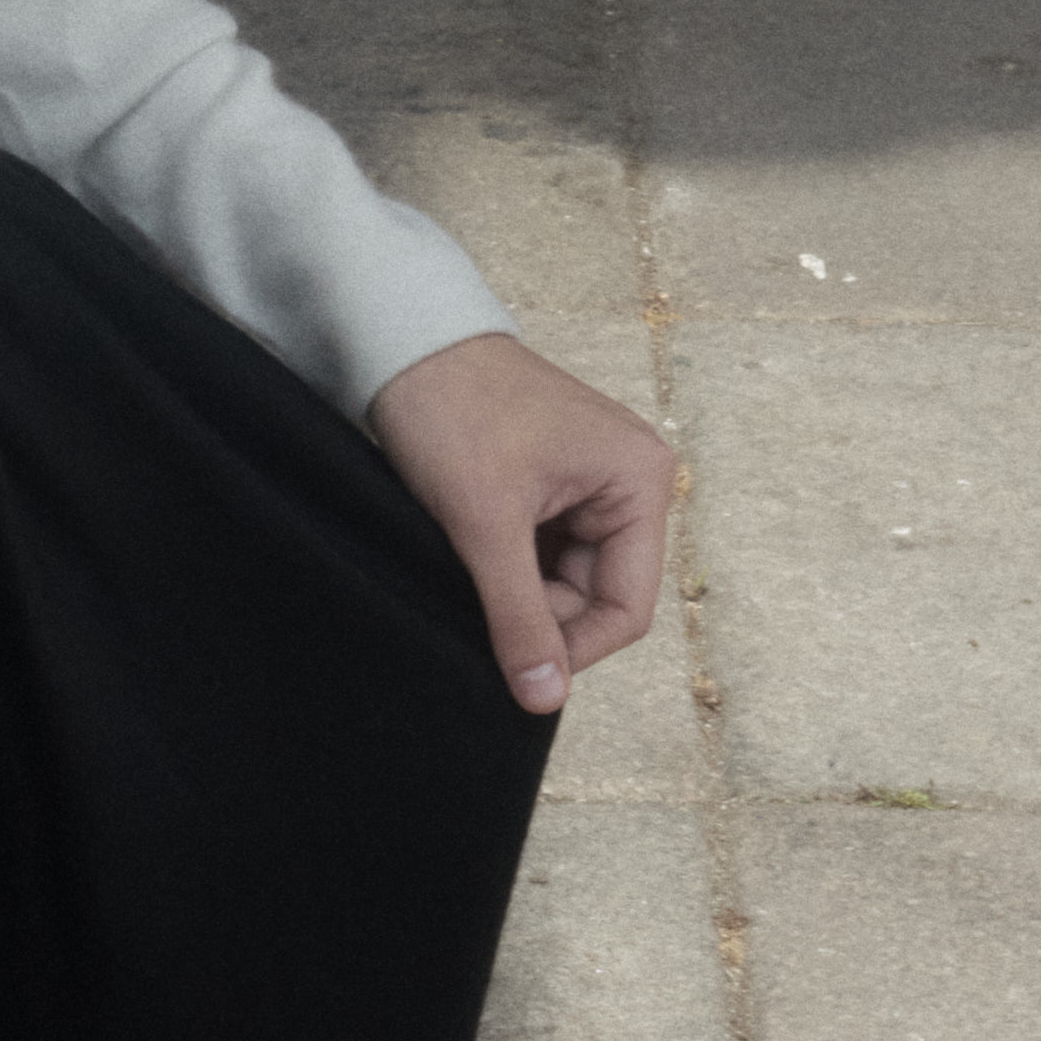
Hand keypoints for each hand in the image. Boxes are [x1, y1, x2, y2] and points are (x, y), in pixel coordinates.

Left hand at [363, 327, 677, 715]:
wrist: (400, 342)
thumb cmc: (452, 411)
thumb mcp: (485, 525)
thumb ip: (519, 617)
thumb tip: (545, 698)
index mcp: (639, 482)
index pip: (627, 608)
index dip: (573, 649)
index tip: (515, 667)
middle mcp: (629, 481)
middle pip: (596, 595)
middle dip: (538, 614)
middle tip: (473, 603)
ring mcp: (590, 481)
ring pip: (563, 579)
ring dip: (517, 592)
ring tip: (464, 568)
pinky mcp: (551, 482)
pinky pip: (541, 552)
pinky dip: (506, 567)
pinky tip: (467, 556)